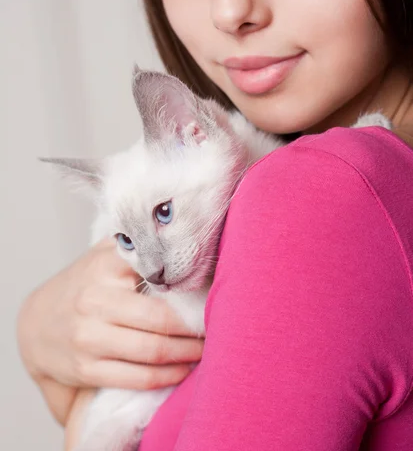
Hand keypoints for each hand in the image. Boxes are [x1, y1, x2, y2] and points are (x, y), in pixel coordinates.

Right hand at [17, 239, 204, 393]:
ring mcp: (88, 337)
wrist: (37, 322)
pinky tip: (182, 370)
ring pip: (152, 352)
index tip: (213, 295)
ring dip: (186, 355)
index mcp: (106, 266)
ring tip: (205, 351)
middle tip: (217, 328)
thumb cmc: (85, 283)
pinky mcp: (86, 368)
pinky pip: (136, 377)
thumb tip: (184, 239)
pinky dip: (166, 377)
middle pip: (161, 321)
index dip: (191, 289)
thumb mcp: (104, 254)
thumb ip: (137, 246)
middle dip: (195, 329)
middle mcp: (95, 300)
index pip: (158, 276)